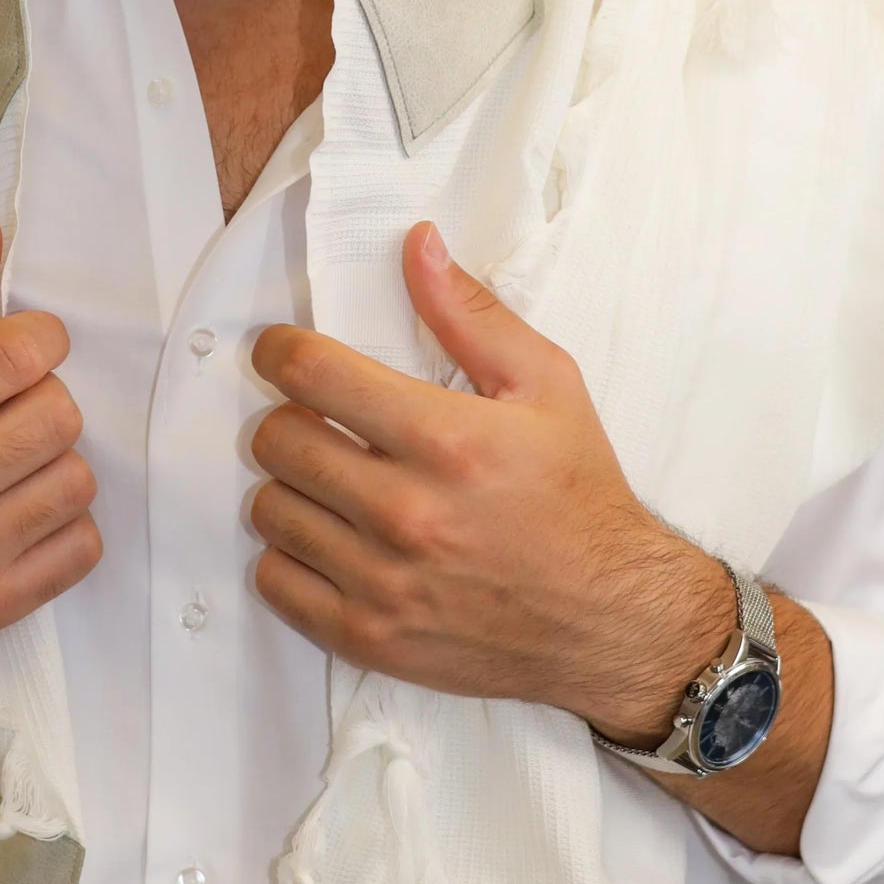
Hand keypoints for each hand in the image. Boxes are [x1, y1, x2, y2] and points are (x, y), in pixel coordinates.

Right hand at [0, 217, 100, 762]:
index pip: (23, 356)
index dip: (36, 339)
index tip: (15, 350)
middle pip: (60, 414)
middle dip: (39, 398)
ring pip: (78, 480)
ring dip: (51, 462)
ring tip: (3, 463)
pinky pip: (83, 547)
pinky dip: (61, 525)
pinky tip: (13, 512)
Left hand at [248, 223, 731, 745]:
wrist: (614, 620)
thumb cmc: (578, 495)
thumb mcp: (546, 385)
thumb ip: (471, 313)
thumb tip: (416, 245)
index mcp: (446, 439)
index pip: (310, 374)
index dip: (280, 351)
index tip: (283, 352)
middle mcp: (407, 512)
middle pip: (276, 440)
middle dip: (290, 417)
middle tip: (320, 422)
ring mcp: (382, 582)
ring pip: (269, 510)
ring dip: (291, 487)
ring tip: (332, 483)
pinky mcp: (369, 637)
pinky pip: (275, 581)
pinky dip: (291, 558)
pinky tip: (332, 541)